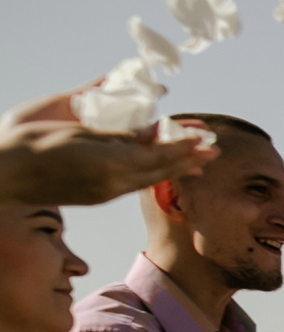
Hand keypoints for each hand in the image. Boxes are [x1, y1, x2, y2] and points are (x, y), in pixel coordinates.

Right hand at [0, 93, 212, 204]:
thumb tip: (149, 135)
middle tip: (215, 150)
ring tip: (198, 163)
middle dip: (188, 159)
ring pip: (149, 179)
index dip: (183, 146)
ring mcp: (106, 193)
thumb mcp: (81, 134)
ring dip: (175, 169)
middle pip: (160, 170)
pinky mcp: (98, 196)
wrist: (8, 176)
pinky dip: (153, 175)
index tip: (205, 138)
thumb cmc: (36, 146)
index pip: (158, 156)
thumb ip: (116, 137)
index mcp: (111, 165)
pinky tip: (161, 170)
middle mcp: (114, 183)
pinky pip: (134, 184)